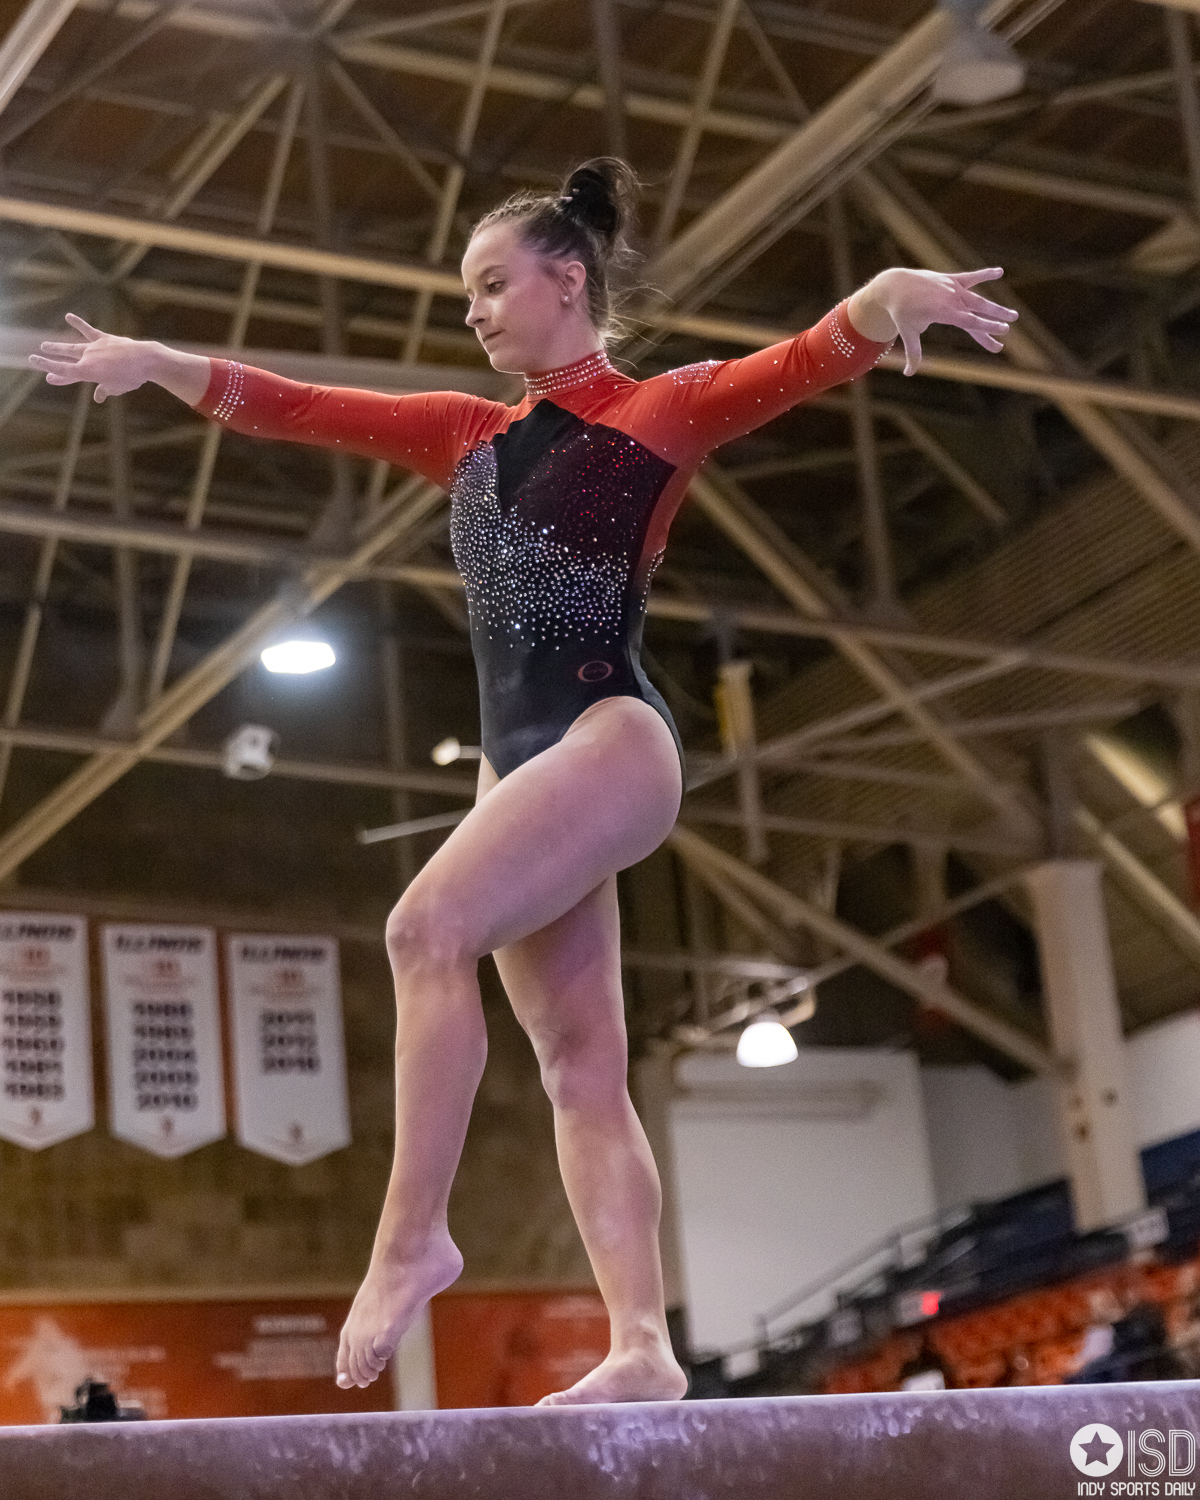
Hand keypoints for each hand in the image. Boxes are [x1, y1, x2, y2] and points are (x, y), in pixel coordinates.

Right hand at [28, 313, 159, 402]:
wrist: (145, 360)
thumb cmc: (132, 377)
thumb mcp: (117, 388)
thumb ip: (104, 390)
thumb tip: (98, 397)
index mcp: (88, 372)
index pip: (64, 372)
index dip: (51, 371)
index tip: (44, 374)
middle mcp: (87, 358)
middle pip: (66, 359)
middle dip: (51, 359)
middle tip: (36, 357)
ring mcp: (94, 347)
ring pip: (72, 346)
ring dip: (59, 347)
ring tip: (45, 344)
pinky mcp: (104, 338)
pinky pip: (89, 330)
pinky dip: (78, 323)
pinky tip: (68, 316)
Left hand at [851, 267, 1017, 375]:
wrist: (895, 285)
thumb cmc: (901, 312)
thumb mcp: (908, 332)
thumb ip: (913, 353)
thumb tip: (908, 373)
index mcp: (943, 312)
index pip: (970, 321)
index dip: (987, 326)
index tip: (1002, 331)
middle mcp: (951, 298)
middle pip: (978, 310)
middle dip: (995, 318)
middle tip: (1010, 327)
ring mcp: (952, 287)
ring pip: (978, 298)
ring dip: (995, 307)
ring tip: (1013, 315)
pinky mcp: (951, 279)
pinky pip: (971, 277)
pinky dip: (985, 274)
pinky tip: (1000, 272)